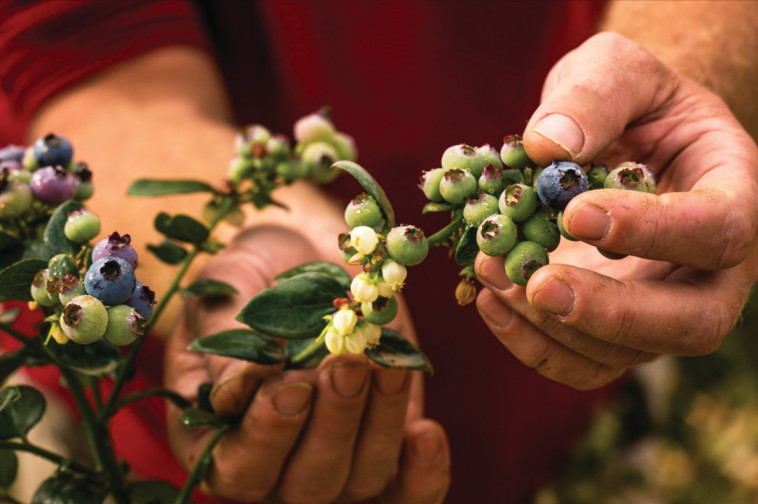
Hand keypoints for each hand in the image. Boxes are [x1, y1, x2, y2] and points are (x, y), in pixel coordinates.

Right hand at [165, 225, 449, 502]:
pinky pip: (411, 489)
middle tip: (344, 366)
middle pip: (307, 485)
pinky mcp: (387, 445)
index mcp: (218, 436)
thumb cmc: (253, 273)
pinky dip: (423, 472)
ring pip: (362, 478)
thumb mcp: (227, 292)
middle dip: (331, 426)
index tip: (291, 384)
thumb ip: (226, 343)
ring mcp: (337, 460)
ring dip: (378, 424)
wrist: (306, 252)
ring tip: (382, 367)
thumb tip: (238, 390)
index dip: (266, 436)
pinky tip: (426, 433)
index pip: (237, 469)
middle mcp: (277, 463)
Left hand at [475, 32, 757, 388]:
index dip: (651, 231)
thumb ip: (594, 95)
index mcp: (732, 192)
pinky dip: (530, 342)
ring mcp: (659, 304)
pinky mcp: (609, 327)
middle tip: (538, 285)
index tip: (576, 214)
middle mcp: (708, 266)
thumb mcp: (616, 69)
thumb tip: (548, 146)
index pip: (717, 230)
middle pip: (691, 322)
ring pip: (626, 354)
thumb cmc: (627, 100)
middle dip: (609, 312)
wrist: (617, 136)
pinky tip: (487, 298)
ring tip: (490, 275)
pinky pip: (581, 361)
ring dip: (552, 329)